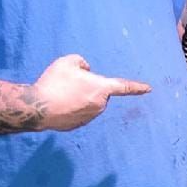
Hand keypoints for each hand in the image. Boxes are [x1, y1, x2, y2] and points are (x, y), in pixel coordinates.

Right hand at [33, 54, 149, 130]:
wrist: (38, 108)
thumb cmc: (54, 82)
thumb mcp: (67, 61)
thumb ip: (81, 62)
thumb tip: (85, 71)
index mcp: (101, 88)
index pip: (124, 87)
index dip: (137, 87)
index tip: (148, 89)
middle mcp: (100, 105)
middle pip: (98, 92)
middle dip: (88, 87)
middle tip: (68, 83)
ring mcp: (89, 117)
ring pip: (87, 102)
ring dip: (77, 97)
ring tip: (59, 94)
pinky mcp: (78, 125)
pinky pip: (77, 112)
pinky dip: (70, 107)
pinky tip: (57, 104)